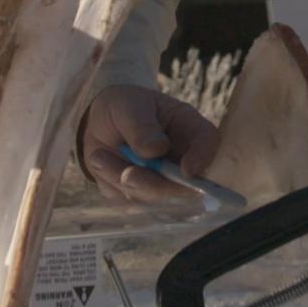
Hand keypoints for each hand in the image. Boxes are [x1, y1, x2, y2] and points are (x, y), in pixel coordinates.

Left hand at [80, 85, 218, 203]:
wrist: (101, 122)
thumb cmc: (124, 107)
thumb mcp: (129, 106)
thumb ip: (141, 126)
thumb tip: (157, 149)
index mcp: (189, 128)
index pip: (208, 143)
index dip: (203, 159)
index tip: (187, 170)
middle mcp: (183, 159)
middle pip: (184, 185)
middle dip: (153, 184)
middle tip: (126, 174)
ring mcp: (165, 180)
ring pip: (153, 197)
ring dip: (122, 179)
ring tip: (99, 156)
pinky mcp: (143, 195)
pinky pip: (130, 200)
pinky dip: (110, 184)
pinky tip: (101, 162)